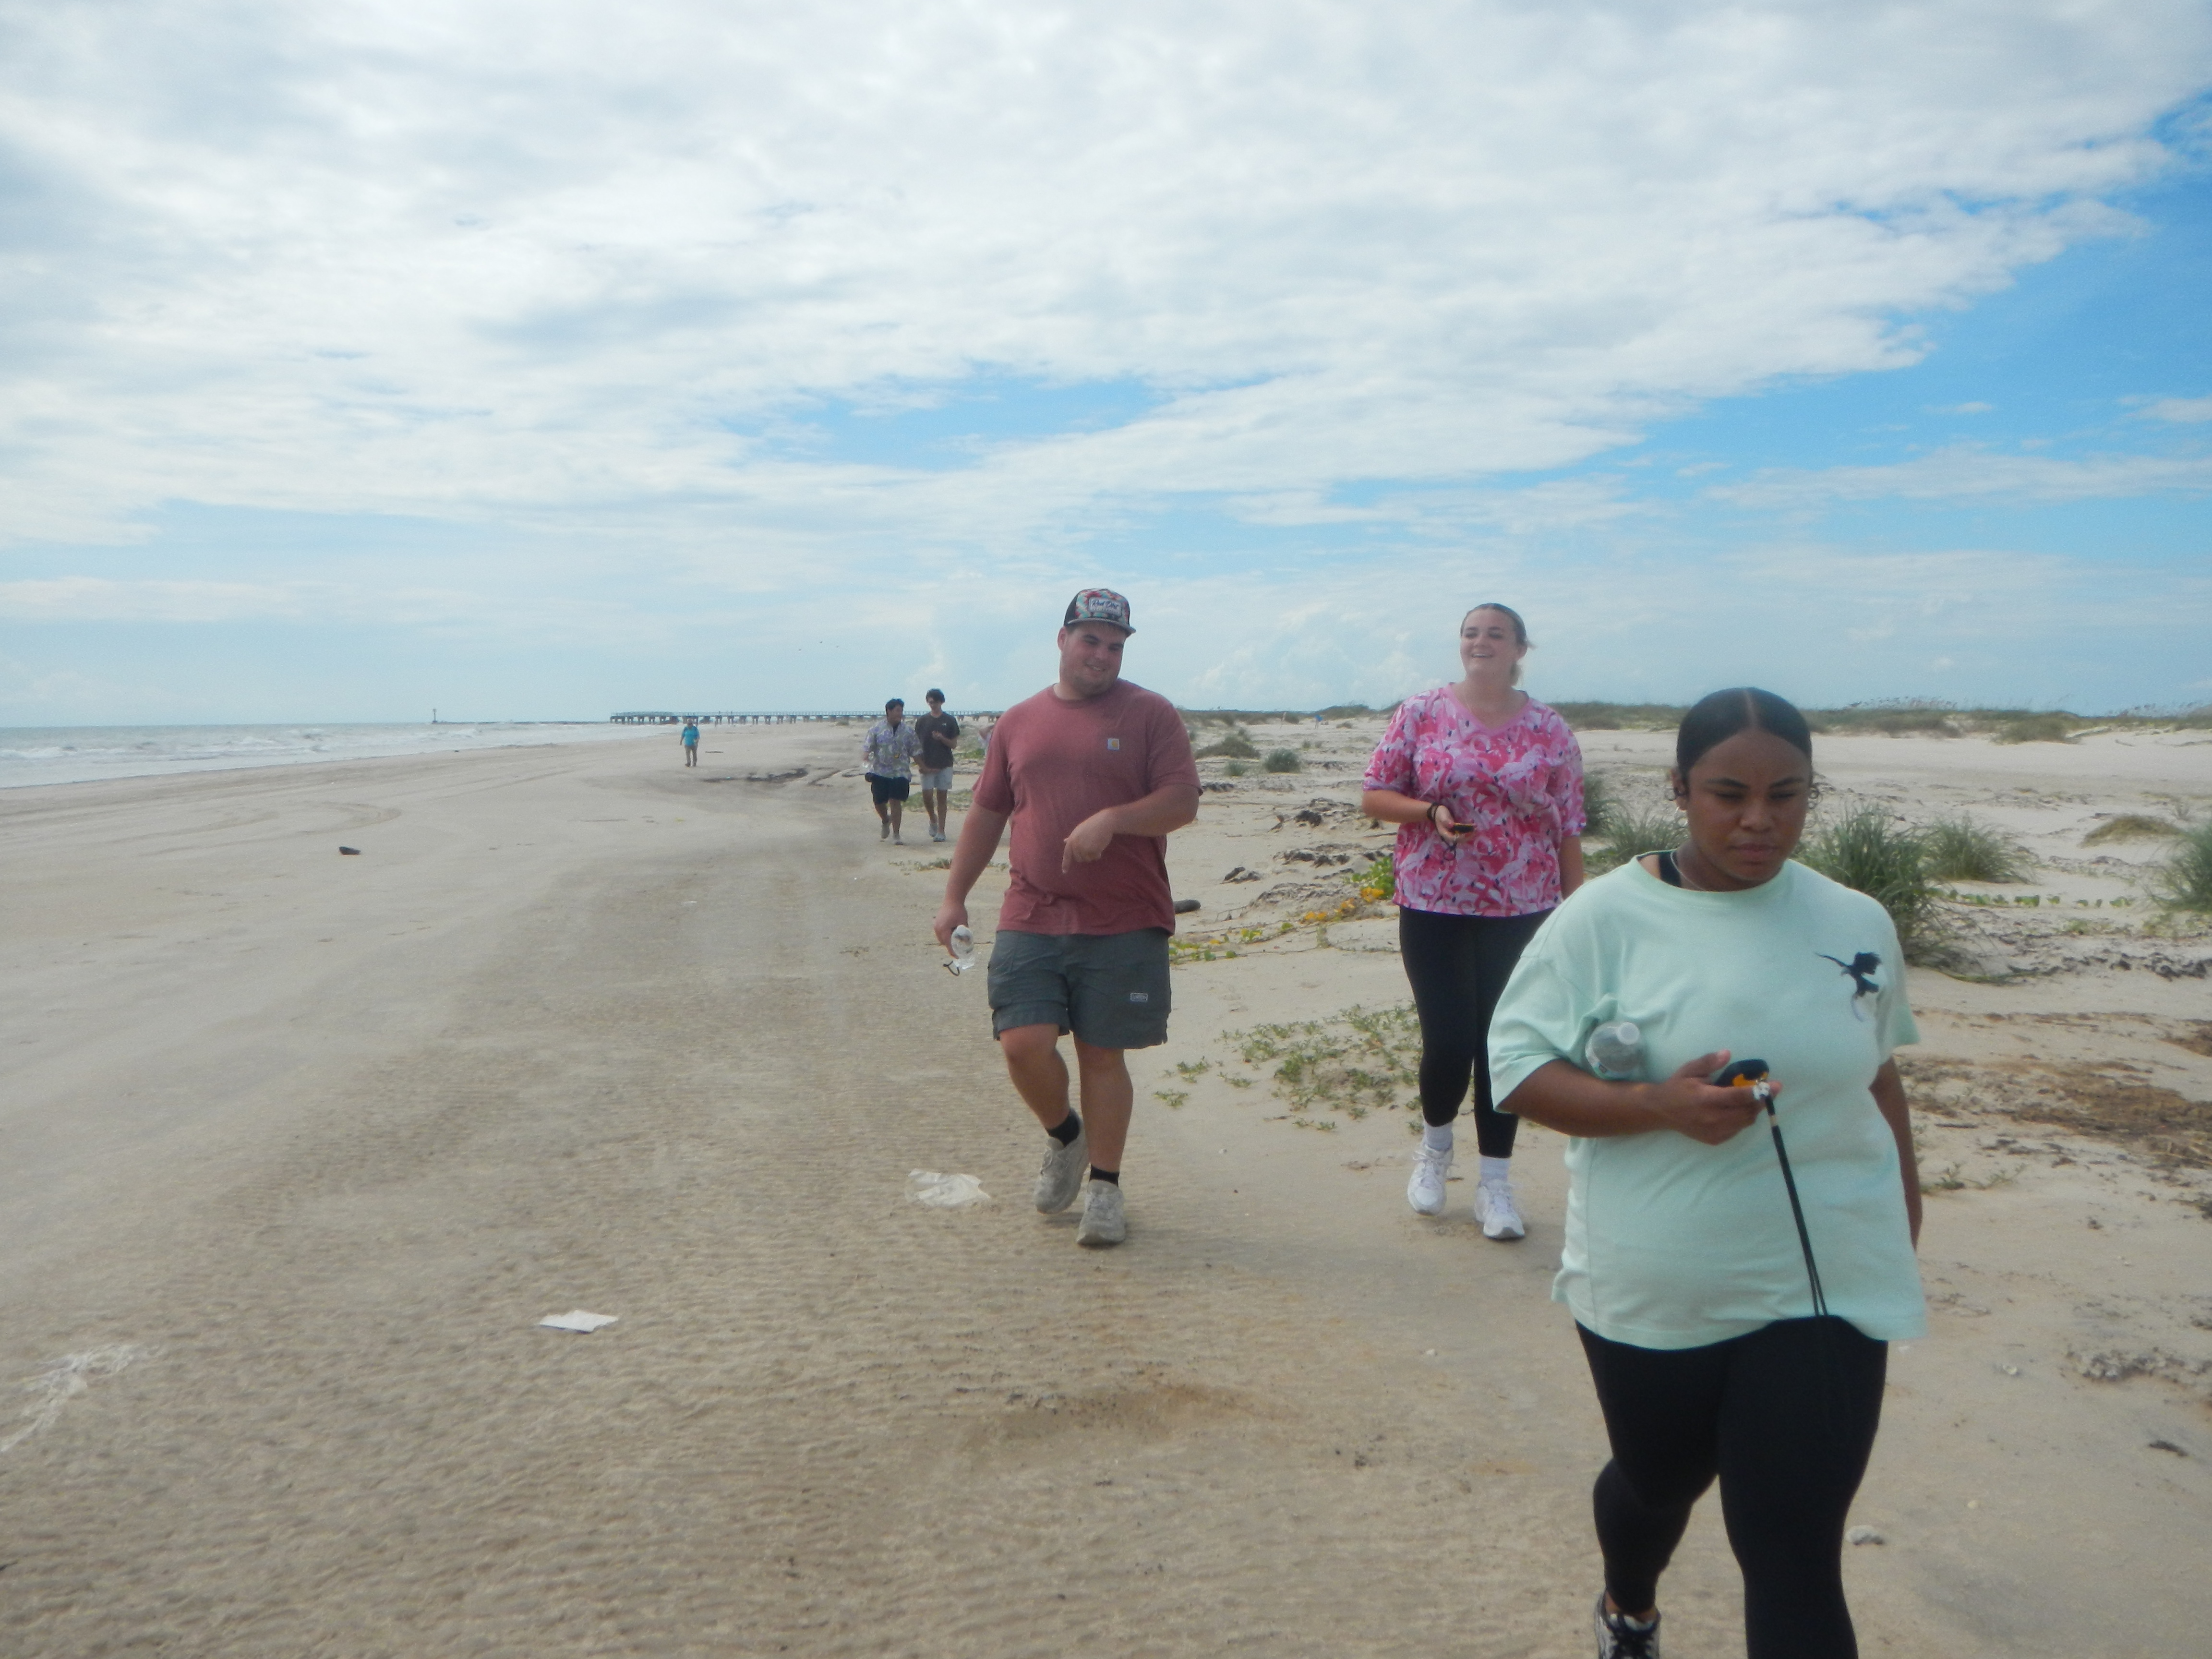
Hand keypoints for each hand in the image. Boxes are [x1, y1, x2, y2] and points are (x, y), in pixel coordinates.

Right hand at [933, 899, 967, 949]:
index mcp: (944, 930)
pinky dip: (945, 935)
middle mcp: (937, 929)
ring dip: (948, 940)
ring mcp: (936, 926)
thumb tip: (966, 943)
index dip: (953, 951)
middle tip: (958, 949)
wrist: (952, 898)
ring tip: (956, 942)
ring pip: (941, 938)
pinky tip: (951, 934)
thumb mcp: (963, 923)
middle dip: (951, 946)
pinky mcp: (936, 923)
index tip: (958, 957)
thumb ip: (964, 934)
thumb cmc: (959, 910)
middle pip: (944, 942)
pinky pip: (940, 933)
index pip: (948, 945)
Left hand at [1061, 811, 1115, 870]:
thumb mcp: (1079, 831)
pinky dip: (1098, 854)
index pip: (1067, 855)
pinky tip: (1100, 845)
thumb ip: (1072, 838)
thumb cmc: (1092, 825)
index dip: (1065, 864)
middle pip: (1079, 859)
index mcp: (1071, 840)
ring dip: (1092, 855)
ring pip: (1087, 859)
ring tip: (1096, 844)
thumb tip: (1065, 841)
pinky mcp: (1092, 850)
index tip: (1065, 872)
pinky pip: (1095, 857)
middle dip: (1085, 855)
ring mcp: (1084, 848)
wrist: (1103, 822)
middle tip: (1091, 847)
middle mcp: (1076, 845)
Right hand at [1428, 802, 1472, 844]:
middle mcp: (1449, 835)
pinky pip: (1463, 833)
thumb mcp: (1442, 816)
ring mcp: (1453, 833)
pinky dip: (1468, 831)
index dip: (1462, 837)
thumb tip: (1451, 825)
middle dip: (1468, 836)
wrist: (1437, 811)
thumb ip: (1446, 820)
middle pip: (1460, 840)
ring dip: (1469, 834)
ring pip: (1462, 837)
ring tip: (1476, 828)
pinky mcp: (1456, 831)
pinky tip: (1473, 826)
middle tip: (1475, 830)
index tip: (1469, 832)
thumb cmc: (1440, 814)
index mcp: (1445, 834)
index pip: (1454, 839)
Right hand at [1641, 1050, 1769, 1145]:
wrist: (1661, 1112)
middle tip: (1767, 1090)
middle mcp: (1712, 1118)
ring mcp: (1714, 1131)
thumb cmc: (1677, 1087)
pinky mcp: (1715, 1139)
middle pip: (1747, 1111)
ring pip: (1745, 1122)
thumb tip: (1727, 1054)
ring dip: (1753, 1110)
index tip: (1776, 1085)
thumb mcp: (1690, 1070)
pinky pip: (1737, 1130)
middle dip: (1761, 1101)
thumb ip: (1709, 1062)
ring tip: (1754, 1099)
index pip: (1738, 1097)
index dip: (1759, 1091)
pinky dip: (1743, 1119)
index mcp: (1706, 1098)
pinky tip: (1738, 1110)